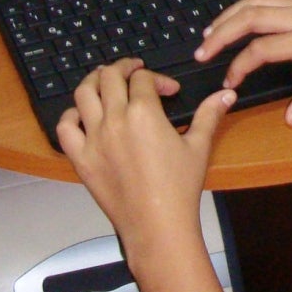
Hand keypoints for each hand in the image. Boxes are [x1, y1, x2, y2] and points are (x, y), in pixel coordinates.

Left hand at [56, 58, 235, 263]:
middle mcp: (114, 120)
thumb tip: (226, 94)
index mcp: (144, 113)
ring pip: (83, 93)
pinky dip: (71, 114)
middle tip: (134, 70)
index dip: (158, 78)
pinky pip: (65, 126)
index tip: (169, 90)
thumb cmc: (180, 187)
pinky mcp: (81, 158)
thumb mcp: (199, 147)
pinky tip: (83, 114)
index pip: (144, 79)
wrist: (157, 223)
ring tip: (104, 79)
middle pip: (109, 76)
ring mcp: (93, 138)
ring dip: (93, 80)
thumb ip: (209, 114)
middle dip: (124, 68)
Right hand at [194, 0, 291, 125]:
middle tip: (201, 52)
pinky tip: (243, 15)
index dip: (239, 67)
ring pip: (256, 1)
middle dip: (220, 34)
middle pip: (249, 17)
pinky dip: (249, 3)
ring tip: (211, 32)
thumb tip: (291, 118)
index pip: (261, 50)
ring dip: (229, 14)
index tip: (229, 83)